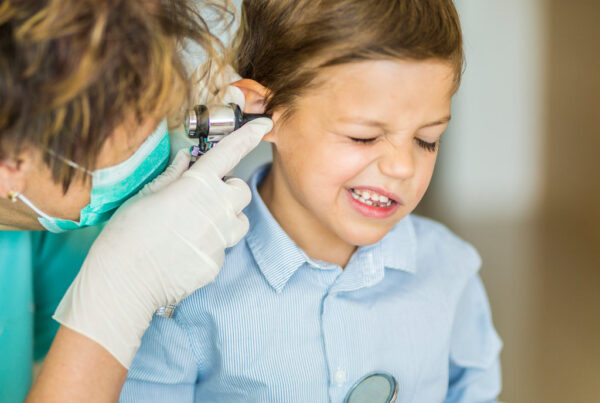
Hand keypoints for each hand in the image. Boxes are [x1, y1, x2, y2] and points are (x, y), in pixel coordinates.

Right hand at [53, 108, 271, 367]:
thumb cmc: (127, 233)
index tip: (263, 125)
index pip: (229, 153)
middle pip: (242, 190)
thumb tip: (187, 157)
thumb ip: (173, 175)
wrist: (123, 281)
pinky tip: (185, 251)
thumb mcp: (146, 195)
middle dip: (229, 190)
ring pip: (240, 221)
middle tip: (205, 198)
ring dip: (227, 219)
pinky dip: (210, 246)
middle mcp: (215, 209)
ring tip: (198, 226)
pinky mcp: (217, 262)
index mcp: (196, 185)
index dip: (248, 136)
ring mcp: (220, 238)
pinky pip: (223, 248)